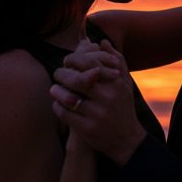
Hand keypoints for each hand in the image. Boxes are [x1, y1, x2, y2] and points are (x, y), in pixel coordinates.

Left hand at [49, 40, 145, 165]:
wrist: (127, 140)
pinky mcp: (87, 129)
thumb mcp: (125, 83)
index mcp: (115, 83)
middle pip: (76, 79)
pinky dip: (57, 106)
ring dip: (56, 90)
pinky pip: (65, 113)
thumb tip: (102, 41)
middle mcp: (107, 98)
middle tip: (57, 74)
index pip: (89, 64)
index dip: (73, 60)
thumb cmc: (123, 107)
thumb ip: (116, 60)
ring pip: (68, 97)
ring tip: (54, 89)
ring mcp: (97, 114)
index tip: (67, 62)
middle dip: (61, 74)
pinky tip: (57, 103)